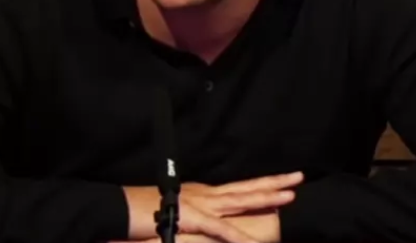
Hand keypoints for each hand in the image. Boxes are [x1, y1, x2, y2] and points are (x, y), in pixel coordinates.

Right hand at [122, 171, 301, 241]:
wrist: (116, 208)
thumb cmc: (140, 213)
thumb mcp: (173, 215)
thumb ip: (193, 220)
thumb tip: (207, 224)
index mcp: (201, 194)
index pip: (238, 189)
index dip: (262, 185)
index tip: (284, 182)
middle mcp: (204, 195)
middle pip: (245, 188)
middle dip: (274, 183)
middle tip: (299, 178)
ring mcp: (197, 204)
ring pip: (239, 201)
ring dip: (266, 198)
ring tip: (290, 196)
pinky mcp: (188, 218)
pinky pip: (219, 229)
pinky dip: (237, 236)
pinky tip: (253, 242)